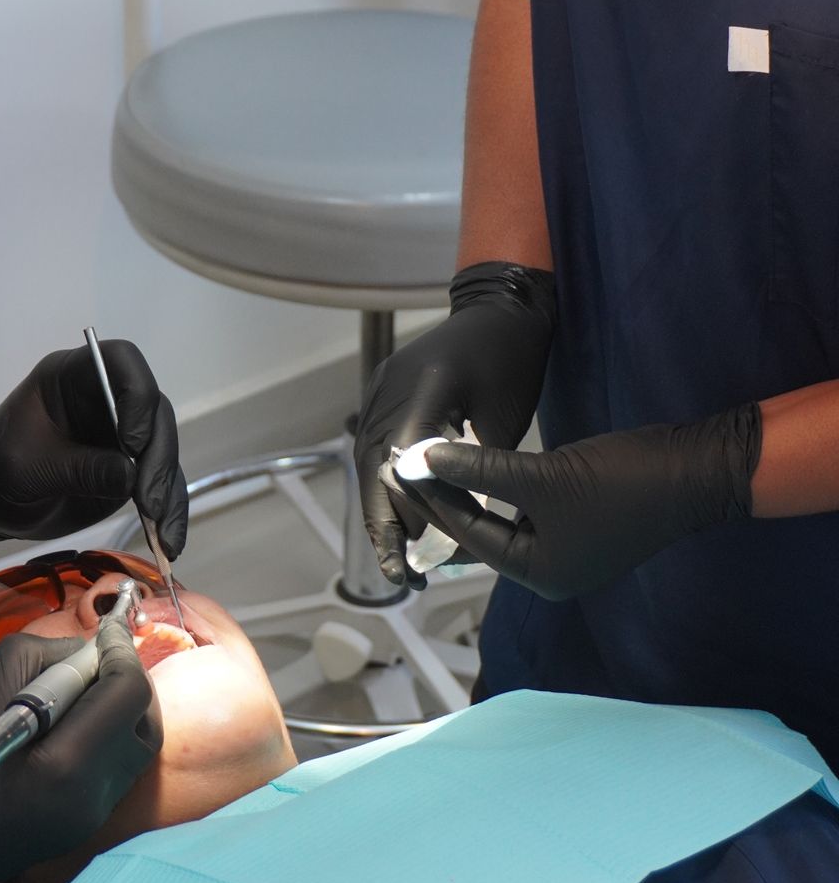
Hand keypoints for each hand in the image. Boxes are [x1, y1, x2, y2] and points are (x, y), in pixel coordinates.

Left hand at [0, 341, 186, 554]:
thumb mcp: (26, 470)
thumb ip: (77, 469)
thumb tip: (130, 477)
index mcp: (71, 377)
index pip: (120, 361)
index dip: (136, 392)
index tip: (134, 440)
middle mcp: (103, 398)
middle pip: (153, 410)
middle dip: (157, 457)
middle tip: (148, 501)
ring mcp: (120, 433)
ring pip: (163, 449)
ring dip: (168, 490)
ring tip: (164, 535)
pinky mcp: (129, 468)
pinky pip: (159, 483)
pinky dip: (167, 513)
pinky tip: (168, 542)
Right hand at [0, 616, 161, 882]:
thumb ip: (52, 655)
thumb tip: (89, 651)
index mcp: (69, 766)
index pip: (130, 693)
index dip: (121, 651)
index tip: (107, 628)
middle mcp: (90, 802)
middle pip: (144, 727)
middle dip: (128, 683)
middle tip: (97, 657)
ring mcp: (84, 825)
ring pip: (132, 753)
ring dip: (117, 712)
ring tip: (77, 688)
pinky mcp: (71, 834)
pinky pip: (109, 776)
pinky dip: (101, 741)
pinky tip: (64, 725)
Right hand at [353, 263, 555, 583]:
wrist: (502, 307)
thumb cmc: (514, 358)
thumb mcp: (504, 418)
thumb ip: (475, 468)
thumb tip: (454, 524)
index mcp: (422, 391)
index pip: (400, 466)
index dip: (405, 515)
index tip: (418, 558)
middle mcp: (389, 390)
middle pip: (371, 468)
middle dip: (384, 524)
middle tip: (401, 574)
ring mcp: (381, 388)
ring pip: (368, 461)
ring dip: (380, 509)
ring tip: (397, 556)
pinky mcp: (386, 392)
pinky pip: (376, 444)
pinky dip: (384, 484)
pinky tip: (399, 515)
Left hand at [396, 405, 762, 600]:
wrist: (694, 469)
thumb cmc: (621, 481)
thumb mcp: (544, 475)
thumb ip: (481, 469)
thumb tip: (425, 459)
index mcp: (541, 573)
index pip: (469, 536)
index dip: (434, 500)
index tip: (401, 468)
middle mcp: (551, 568)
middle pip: (482, 532)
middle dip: (447, 498)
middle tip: (408, 464)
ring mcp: (567, 546)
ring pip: (502, 517)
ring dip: (471, 489)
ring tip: (433, 458)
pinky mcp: (580, 520)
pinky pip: (525, 506)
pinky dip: (499, 485)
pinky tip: (477, 461)